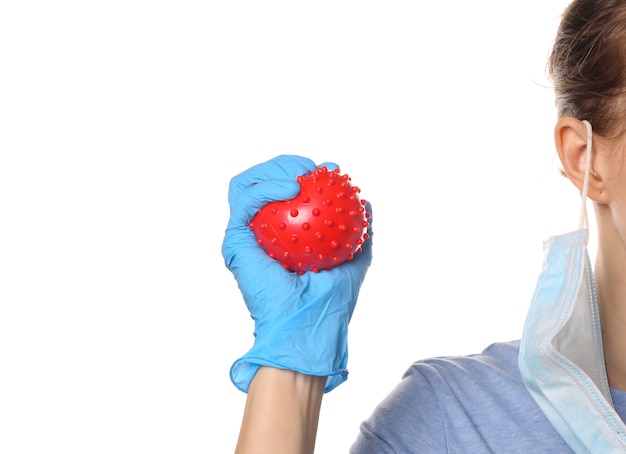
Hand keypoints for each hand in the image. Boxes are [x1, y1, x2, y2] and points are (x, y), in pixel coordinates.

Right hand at [222, 154, 372, 392]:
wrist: (308, 327)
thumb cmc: (330, 301)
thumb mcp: (355, 261)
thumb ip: (360, 232)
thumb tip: (366, 204)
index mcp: (281, 236)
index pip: (286, 193)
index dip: (304, 173)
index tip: (329, 171)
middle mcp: (260, 233)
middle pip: (263, 182)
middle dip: (286, 163)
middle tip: (313, 168)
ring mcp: (245, 236)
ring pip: (247, 185)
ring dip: (272, 168)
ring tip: (299, 173)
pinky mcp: (234, 242)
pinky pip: (246, 202)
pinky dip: (266, 188)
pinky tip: (291, 187)